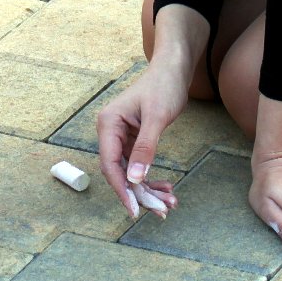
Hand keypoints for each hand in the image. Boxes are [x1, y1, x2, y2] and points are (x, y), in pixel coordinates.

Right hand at [95, 66, 183, 218]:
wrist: (173, 69)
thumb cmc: (164, 87)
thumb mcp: (157, 118)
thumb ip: (145, 148)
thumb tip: (134, 179)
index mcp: (108, 124)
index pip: (110, 164)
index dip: (121, 189)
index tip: (135, 210)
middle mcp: (110, 132)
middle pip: (120, 172)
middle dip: (140, 193)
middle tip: (161, 210)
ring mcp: (120, 136)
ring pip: (130, 172)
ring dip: (148, 189)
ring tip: (169, 203)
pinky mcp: (132, 139)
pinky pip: (138, 165)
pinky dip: (150, 178)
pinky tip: (166, 188)